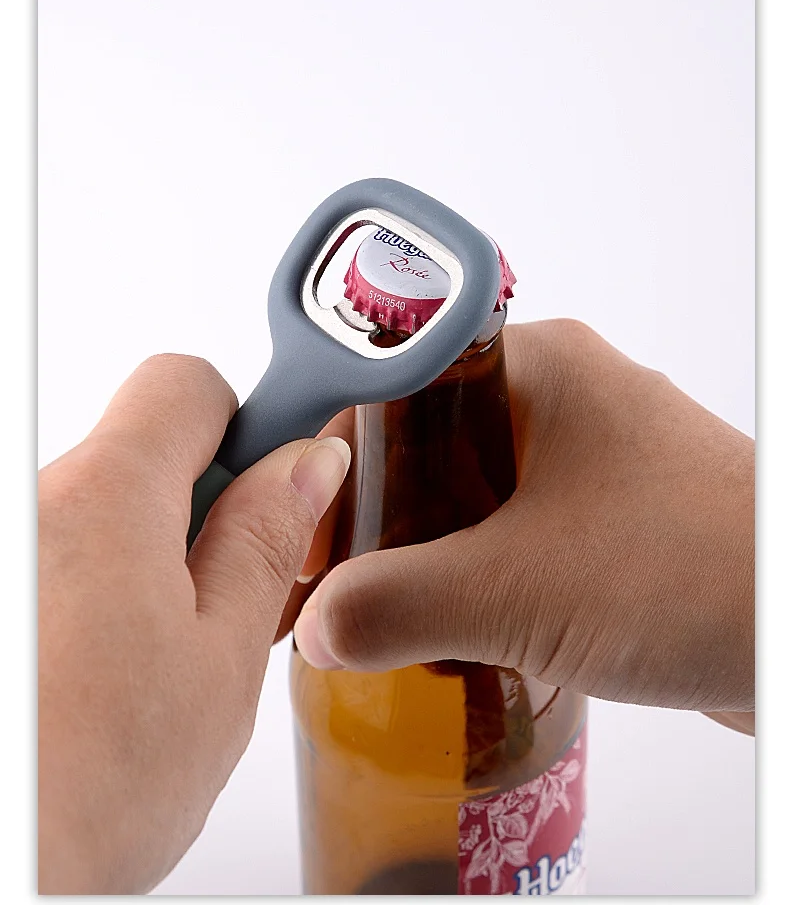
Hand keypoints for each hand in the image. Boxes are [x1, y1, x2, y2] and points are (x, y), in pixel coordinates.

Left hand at [38, 354, 350, 892]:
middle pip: (144, 451)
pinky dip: (98, 590)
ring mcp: (11, 543)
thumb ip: (266, 541)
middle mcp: (36, 503)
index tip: (278, 473)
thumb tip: (307, 465)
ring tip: (163, 656)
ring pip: (104, 511)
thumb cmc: (84, 790)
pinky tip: (108, 670)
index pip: (185, 385)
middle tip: (230, 596)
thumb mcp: (222, 659)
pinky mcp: (4, 580)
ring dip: (150, 558)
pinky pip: (60, 554)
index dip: (245, 423)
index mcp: (106, 499)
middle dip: (203, 506)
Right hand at [293, 320, 753, 730]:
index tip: (297, 529)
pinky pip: (520, 535)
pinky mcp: (618, 518)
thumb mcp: (517, 590)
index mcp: (535, 367)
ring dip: (424, 555)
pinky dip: (479, 577)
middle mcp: (565, 400)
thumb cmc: (697, 573)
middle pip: (427, 444)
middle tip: (327, 585)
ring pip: (473, 496)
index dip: (333, 461)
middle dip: (375, 520)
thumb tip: (320, 629)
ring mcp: (595, 459)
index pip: (392, 387)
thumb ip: (396, 606)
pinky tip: (454, 630)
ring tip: (375, 615)